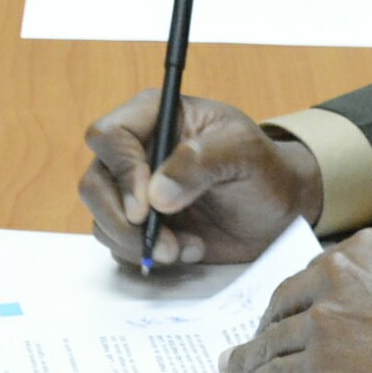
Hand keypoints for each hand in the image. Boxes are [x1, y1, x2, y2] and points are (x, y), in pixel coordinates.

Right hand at [81, 92, 323, 268]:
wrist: (277, 210)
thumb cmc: (264, 169)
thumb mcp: (244, 152)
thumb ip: (202, 161)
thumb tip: (156, 194)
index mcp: (154, 116)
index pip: (108, 135)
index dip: (121, 170)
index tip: (147, 206)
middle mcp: (135, 151)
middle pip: (94, 183)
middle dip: (123, 221)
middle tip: (163, 243)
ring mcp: (133, 190)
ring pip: (101, 218)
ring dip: (137, 243)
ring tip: (184, 249)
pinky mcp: (139, 224)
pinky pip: (117, 244)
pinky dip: (146, 256)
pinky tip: (187, 251)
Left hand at [218, 230, 371, 372]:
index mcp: (365, 251)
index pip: (316, 273)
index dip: (301, 296)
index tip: (293, 310)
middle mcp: (337, 278)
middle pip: (286, 302)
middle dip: (270, 322)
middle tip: (259, 339)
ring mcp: (323, 324)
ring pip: (272, 341)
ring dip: (251, 357)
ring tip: (237, 368)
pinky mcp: (317, 369)